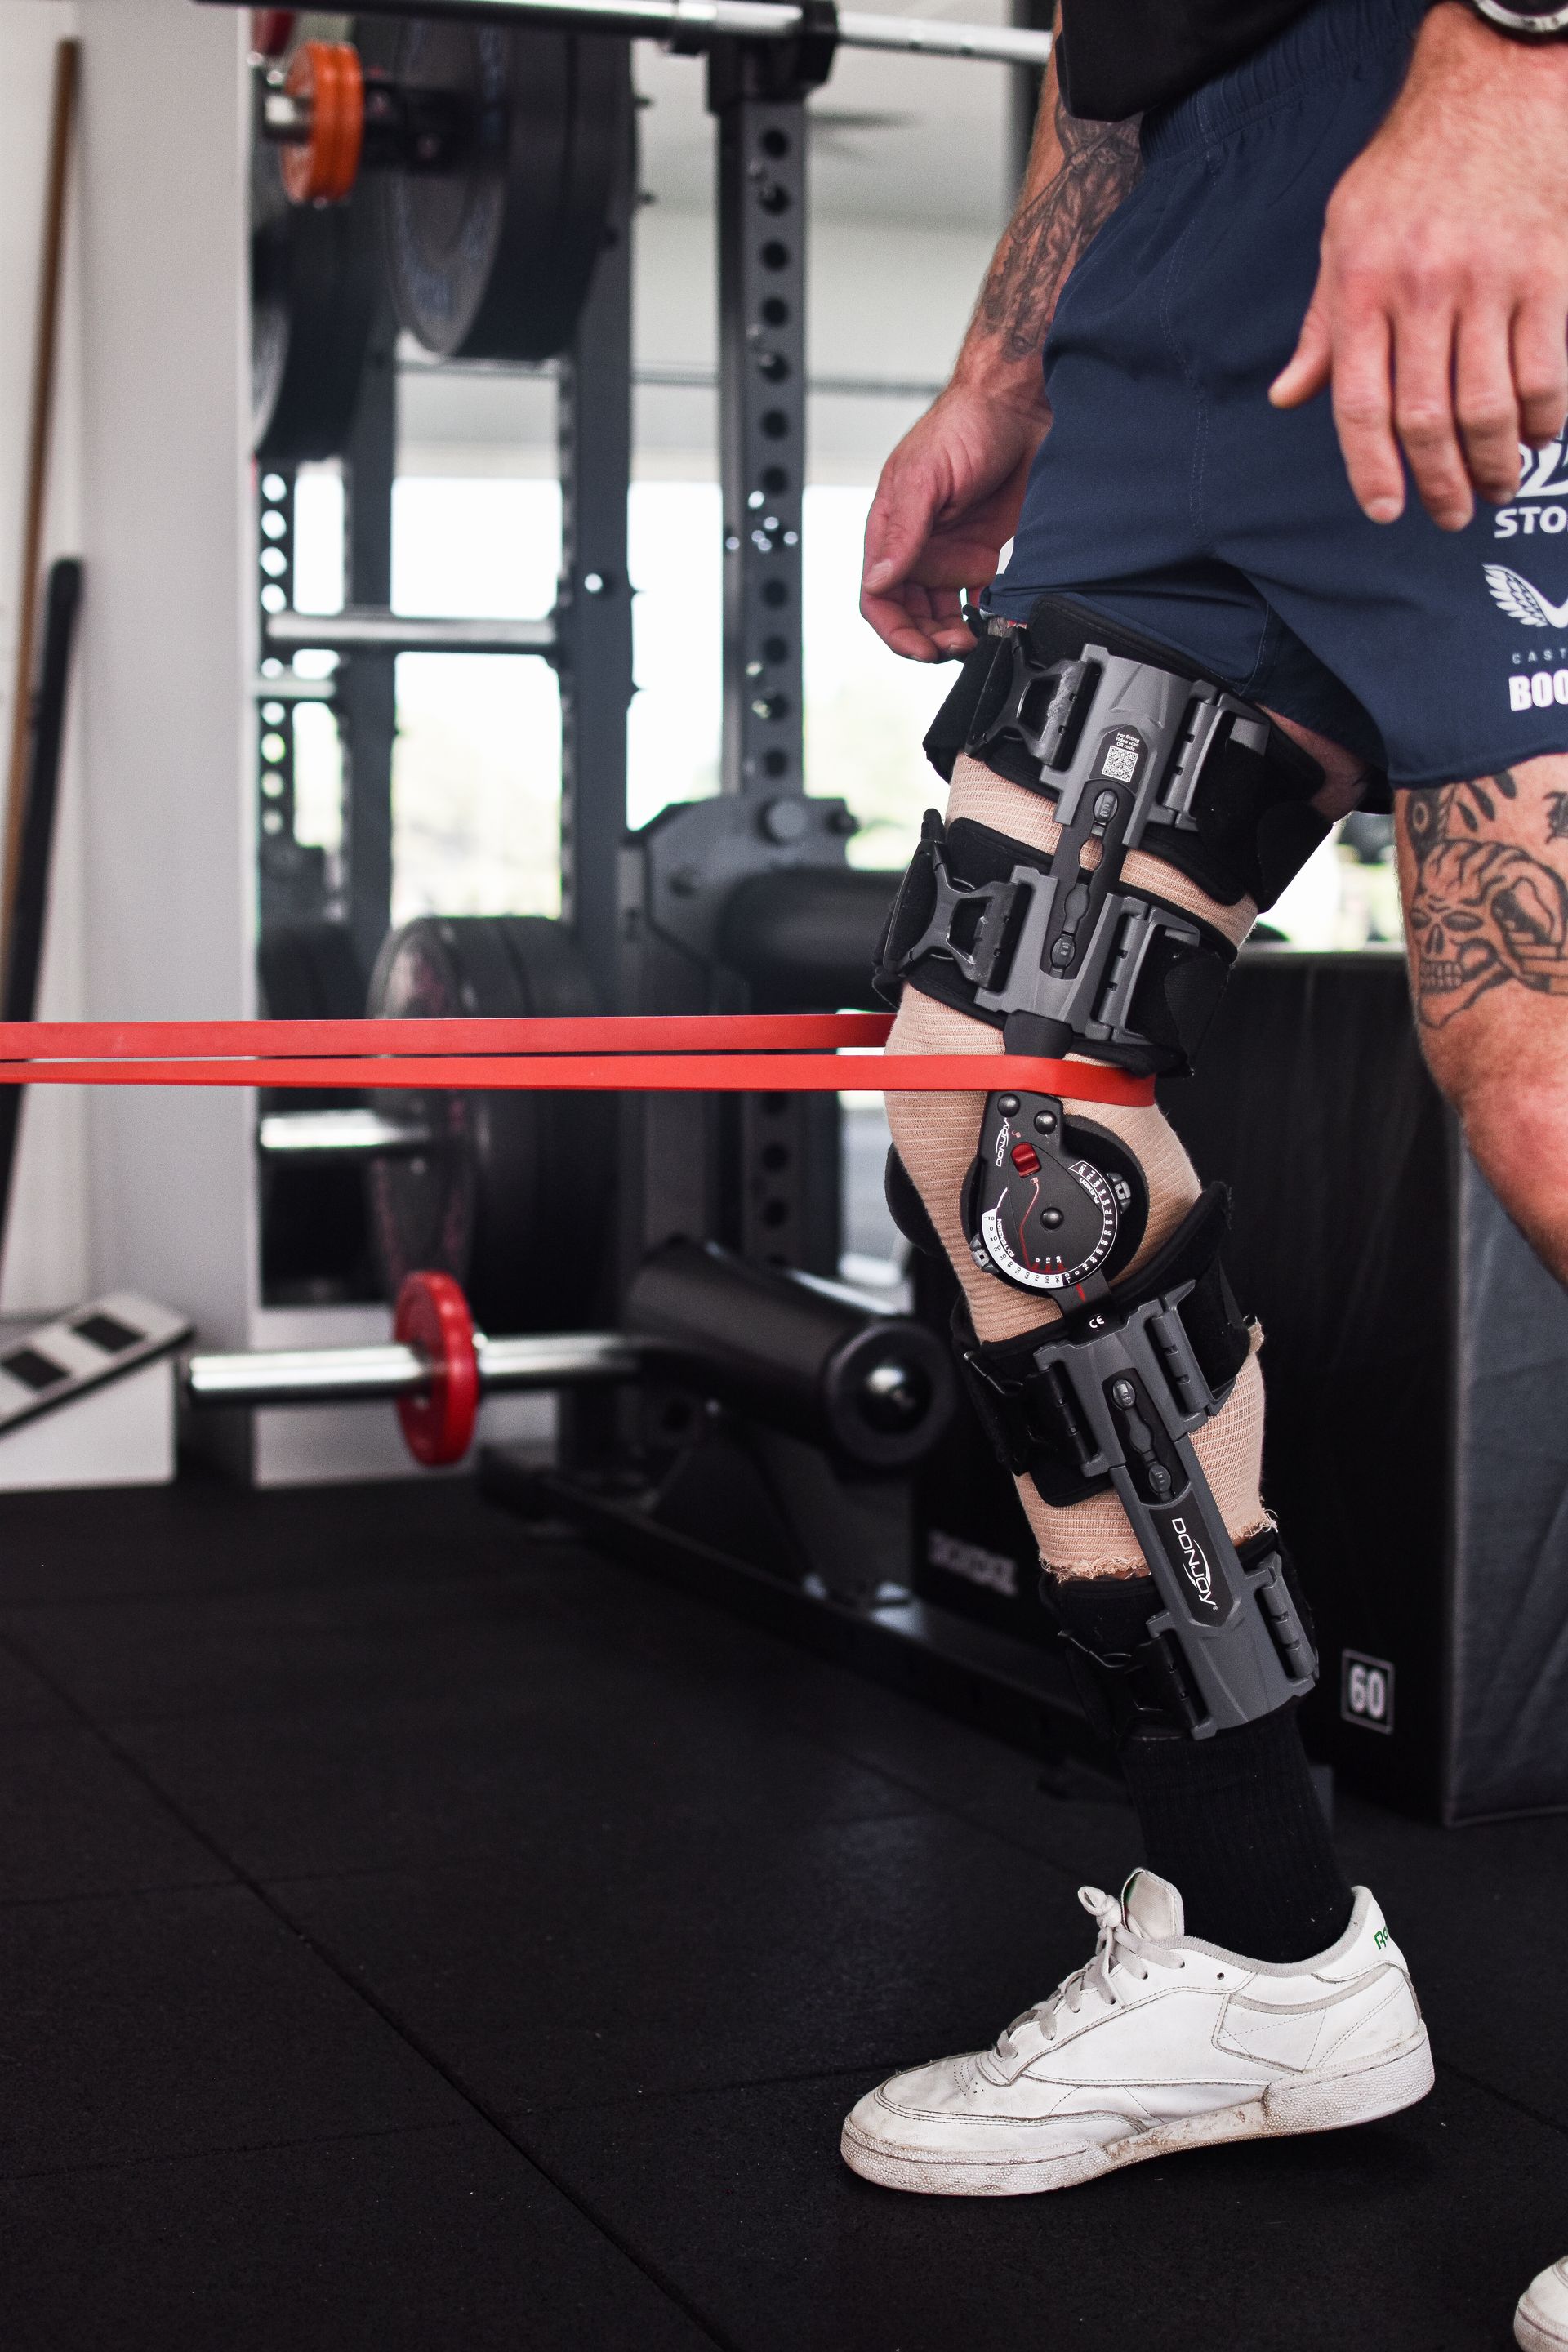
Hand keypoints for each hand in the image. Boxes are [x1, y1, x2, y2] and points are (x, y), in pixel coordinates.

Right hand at [860, 383, 1048, 659]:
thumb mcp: (926, 477)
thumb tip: (878, 581)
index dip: (895, 629)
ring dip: (952, 633)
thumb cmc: (966, 424)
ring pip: (941, 612)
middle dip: (927, 639)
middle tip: (955, 647)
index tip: (921, 648)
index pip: (878, 596)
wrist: (1021, 404)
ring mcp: (951, 550)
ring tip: (974, 639)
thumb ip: (902, 533)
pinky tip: (993, 618)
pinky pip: (975, 596)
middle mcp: (918, 545)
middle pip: (909, 613)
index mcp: (891, 529)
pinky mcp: (984, 550)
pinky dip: (981, 615)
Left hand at [1270, 2, 1567, 530]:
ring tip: (1495, 487)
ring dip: (1494, 462)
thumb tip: (1289, 395)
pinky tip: (1538, 435)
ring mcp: (1489, 282)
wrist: (1492, 87)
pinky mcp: (1546, 272)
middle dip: (1439, 482)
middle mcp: (1424, 289)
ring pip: (1490, 406)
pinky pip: (1546, 369)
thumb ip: (1323, 322)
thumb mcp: (1343, 234)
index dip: (1373, 470)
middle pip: (1427, 418)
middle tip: (1449, 515)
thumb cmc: (1409, 167)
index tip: (1387, 511)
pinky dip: (1545, 416)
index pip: (1361, 404)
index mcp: (1364, 285)